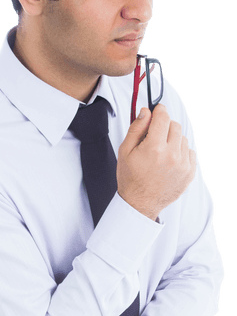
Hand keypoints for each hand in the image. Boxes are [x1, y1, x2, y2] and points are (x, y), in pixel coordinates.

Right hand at [117, 104, 196, 220]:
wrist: (140, 203)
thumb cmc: (131, 179)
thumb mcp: (125, 151)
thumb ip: (136, 128)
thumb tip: (146, 111)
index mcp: (154, 148)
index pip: (163, 117)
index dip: (159, 111)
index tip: (157, 111)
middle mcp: (171, 155)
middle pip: (174, 125)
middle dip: (164, 127)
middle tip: (155, 138)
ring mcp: (183, 165)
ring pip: (182, 138)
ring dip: (173, 140)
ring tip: (161, 153)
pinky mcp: (190, 172)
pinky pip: (189, 151)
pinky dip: (180, 152)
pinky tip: (169, 161)